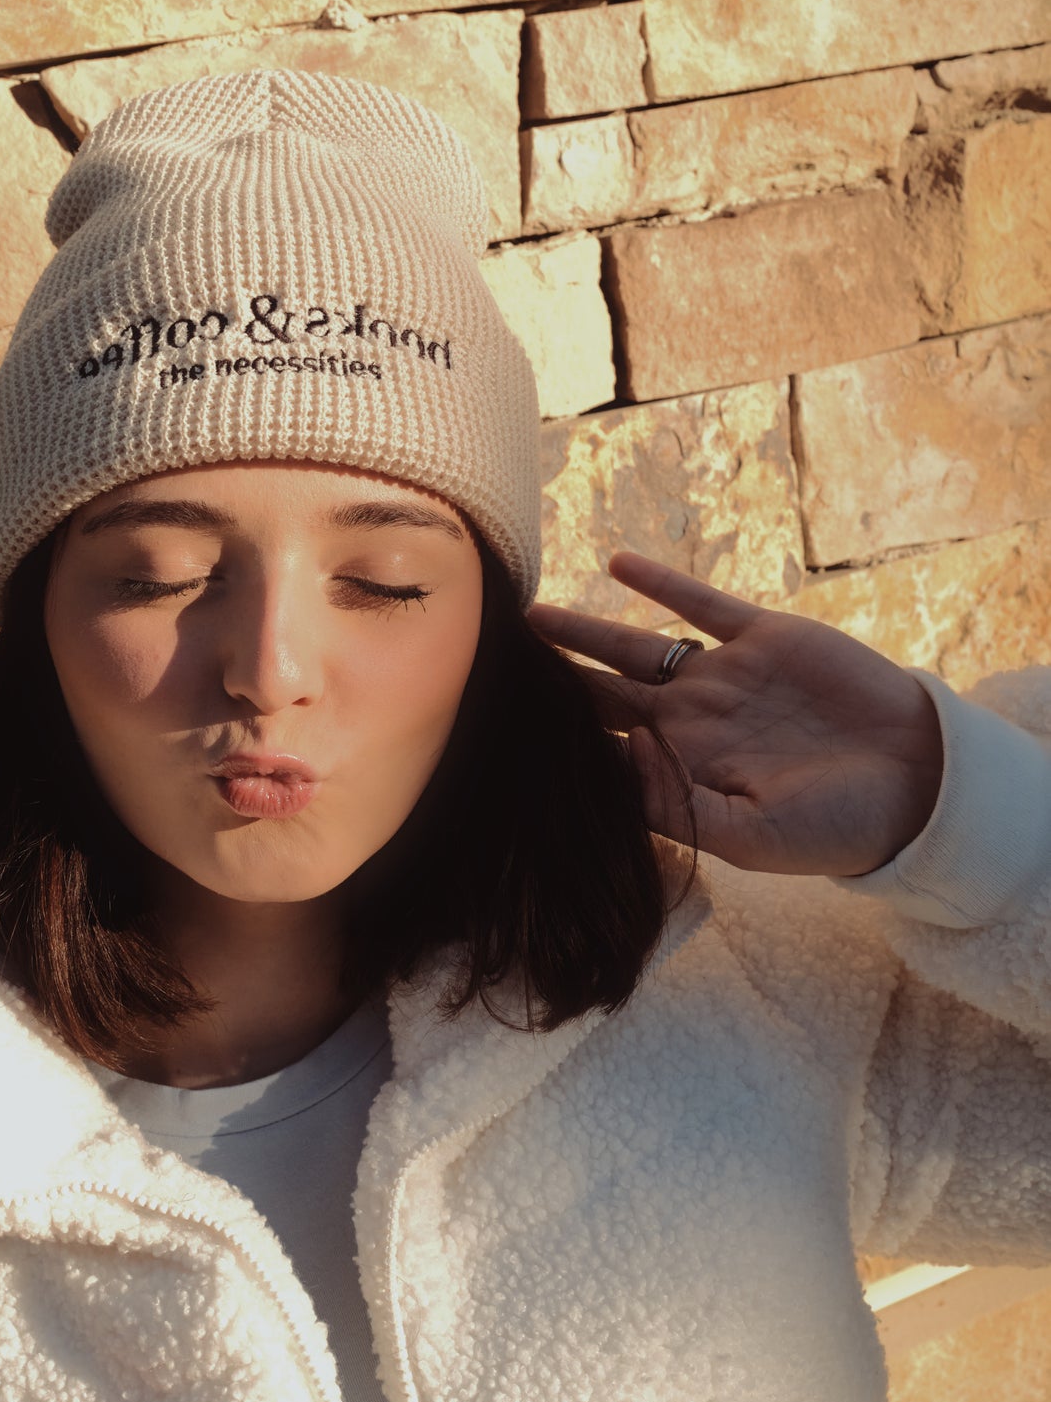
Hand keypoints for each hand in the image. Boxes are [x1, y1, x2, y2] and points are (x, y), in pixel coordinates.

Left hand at [529, 551, 943, 878]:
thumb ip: (678, 806)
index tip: (495, 729)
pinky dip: (659, 583)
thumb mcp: (750, 838)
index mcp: (682, 770)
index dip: (552, 741)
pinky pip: (700, 605)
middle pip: (600, 694)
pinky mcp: (762, 638)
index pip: (599, 752)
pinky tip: (616, 563)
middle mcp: (691, 721)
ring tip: (529, 613)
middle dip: (548, 683)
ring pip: (634, 646)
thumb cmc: (834, 827)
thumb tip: (619, 754)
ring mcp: (723, 677)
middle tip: (487, 663)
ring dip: (582, 629)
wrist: (914, 784)